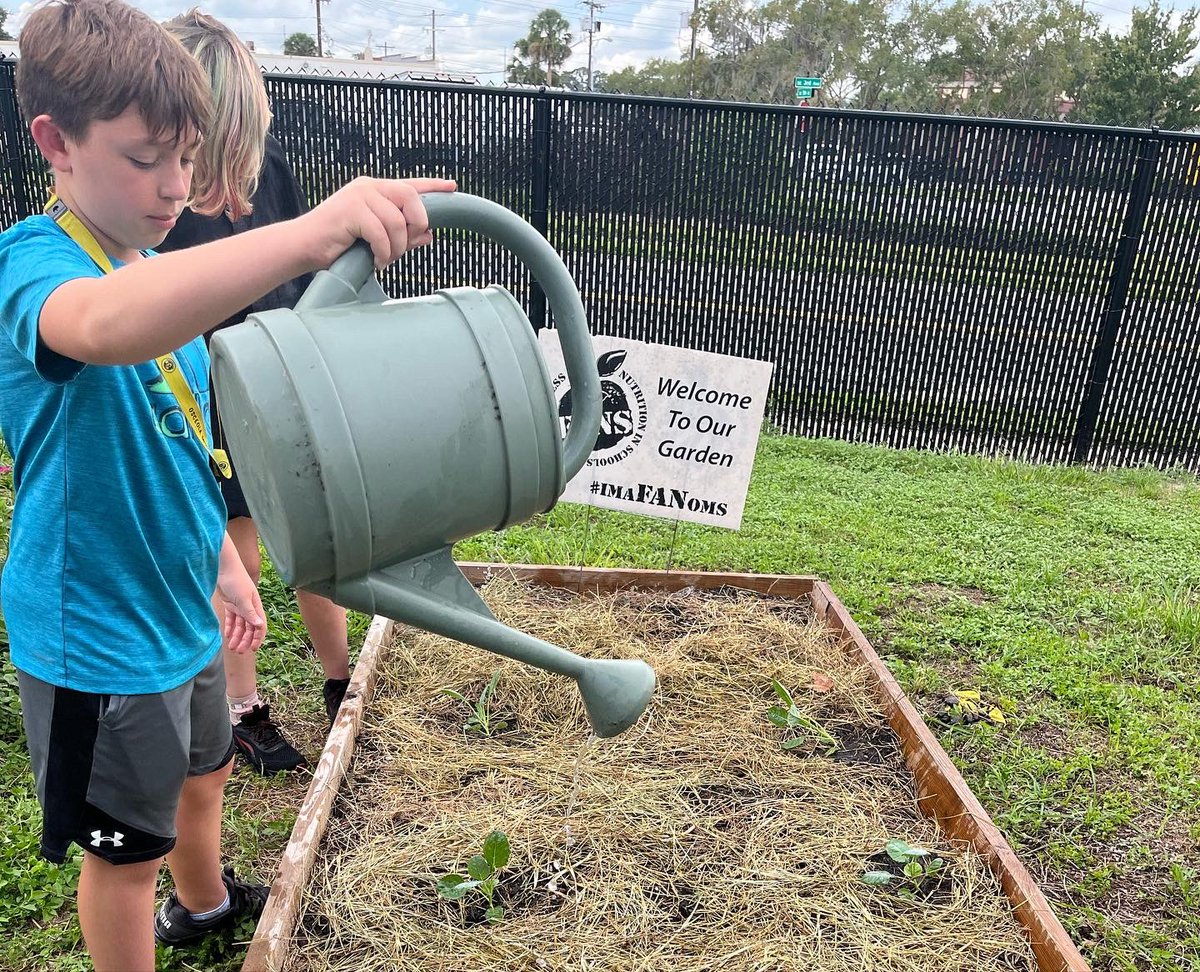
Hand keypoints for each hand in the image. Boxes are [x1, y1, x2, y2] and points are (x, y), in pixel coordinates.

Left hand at [215, 564, 266, 654]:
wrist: (223, 566)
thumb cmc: (235, 579)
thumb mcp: (243, 598)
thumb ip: (250, 613)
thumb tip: (259, 626)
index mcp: (256, 606)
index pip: (260, 625)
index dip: (258, 638)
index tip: (253, 649)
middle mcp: (249, 607)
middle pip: (250, 628)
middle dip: (245, 640)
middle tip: (238, 652)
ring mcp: (239, 606)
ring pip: (240, 625)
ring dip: (237, 636)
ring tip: (231, 647)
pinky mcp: (230, 603)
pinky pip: (231, 619)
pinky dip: (230, 627)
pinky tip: (227, 635)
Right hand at [300, 176, 456, 269]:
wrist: (303, 247)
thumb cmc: (338, 245)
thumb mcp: (376, 240)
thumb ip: (402, 235)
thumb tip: (428, 234)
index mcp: (376, 190)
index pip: (410, 185)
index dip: (433, 186)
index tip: (452, 188)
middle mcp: (368, 187)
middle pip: (410, 198)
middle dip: (415, 225)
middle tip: (405, 246)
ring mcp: (358, 196)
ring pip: (397, 222)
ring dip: (396, 248)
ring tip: (385, 259)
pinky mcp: (350, 210)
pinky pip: (381, 233)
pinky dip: (383, 252)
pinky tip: (377, 261)